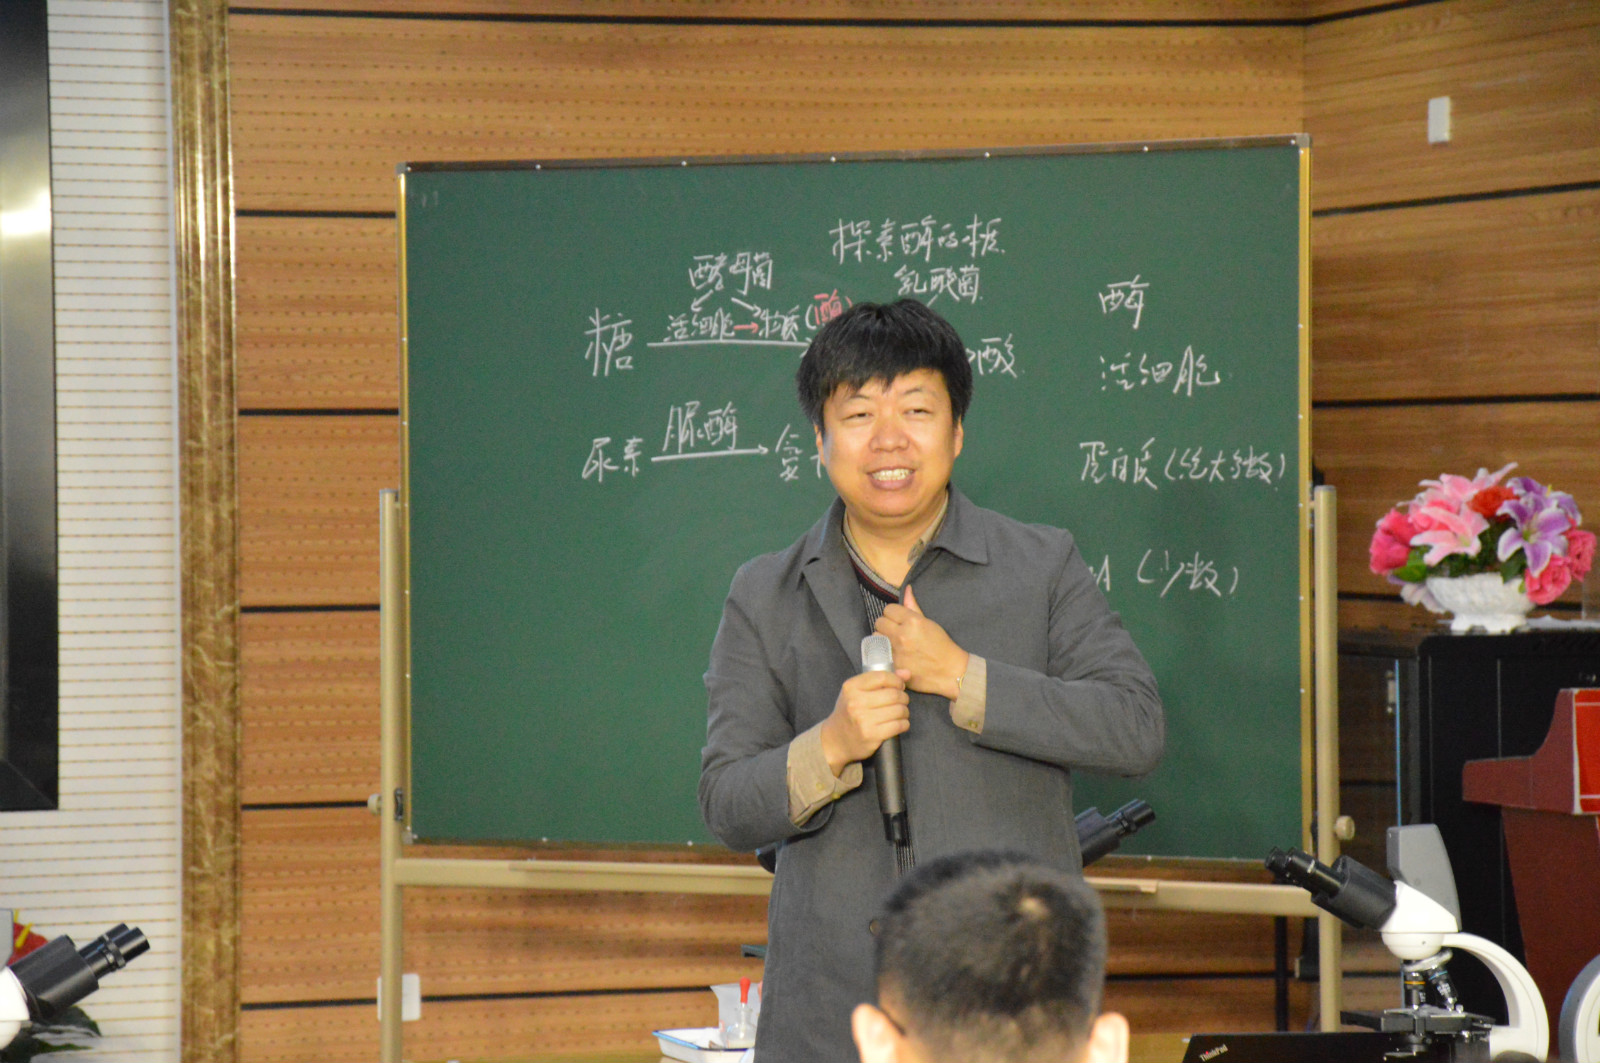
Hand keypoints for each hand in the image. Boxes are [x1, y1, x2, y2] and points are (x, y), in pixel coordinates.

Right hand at [818, 669, 911, 776]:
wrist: (836, 739)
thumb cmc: (849, 712)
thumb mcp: (857, 692)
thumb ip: (881, 680)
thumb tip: (907, 673)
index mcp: (851, 687)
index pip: (882, 677)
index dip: (897, 680)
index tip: (899, 686)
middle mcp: (855, 702)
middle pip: (894, 694)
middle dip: (903, 697)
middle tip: (902, 701)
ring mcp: (863, 720)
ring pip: (899, 710)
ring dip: (904, 711)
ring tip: (900, 713)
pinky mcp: (871, 735)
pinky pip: (898, 725)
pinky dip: (904, 724)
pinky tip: (899, 724)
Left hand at [875, 585, 969, 700]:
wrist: (950, 671)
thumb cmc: (942, 646)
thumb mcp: (929, 622)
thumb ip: (913, 606)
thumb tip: (906, 589)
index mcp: (912, 621)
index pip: (889, 609)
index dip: (893, 614)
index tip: (898, 620)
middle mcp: (902, 634)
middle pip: (879, 622)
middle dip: (886, 625)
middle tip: (895, 631)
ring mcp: (896, 650)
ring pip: (876, 637)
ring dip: (882, 639)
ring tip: (893, 643)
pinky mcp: (893, 665)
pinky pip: (879, 653)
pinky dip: (884, 653)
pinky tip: (893, 654)